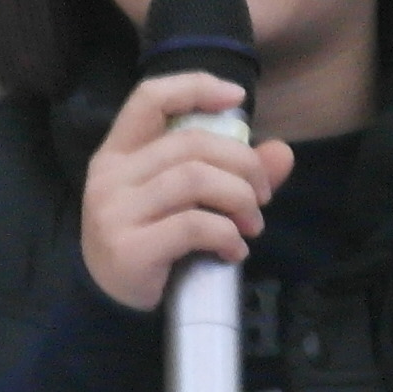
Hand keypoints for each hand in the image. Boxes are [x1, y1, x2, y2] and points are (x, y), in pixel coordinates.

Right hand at [80, 70, 290, 313]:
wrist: (113, 304)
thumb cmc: (152, 241)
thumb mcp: (187, 201)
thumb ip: (232, 173)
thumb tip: (282, 152)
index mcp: (118, 152)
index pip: (150, 97)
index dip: (195, 87)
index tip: (237, 98)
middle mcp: (110, 175)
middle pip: (190, 143)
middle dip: (242, 164)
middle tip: (263, 195)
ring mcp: (115, 211)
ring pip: (195, 179)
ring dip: (239, 200)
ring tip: (252, 225)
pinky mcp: (130, 248)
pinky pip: (193, 226)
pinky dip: (227, 235)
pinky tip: (234, 250)